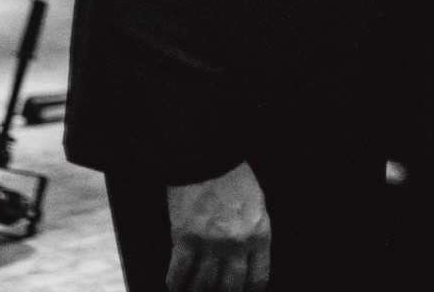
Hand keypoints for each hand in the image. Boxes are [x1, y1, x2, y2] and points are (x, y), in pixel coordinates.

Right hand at [166, 161, 270, 290]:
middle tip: (216, 290)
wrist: (207, 154)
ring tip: (193, 289)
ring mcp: (210, 242)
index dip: (248, 289)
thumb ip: (253, 233)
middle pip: (231, 286)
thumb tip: (245, 258)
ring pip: (204, 284)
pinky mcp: (185, 237)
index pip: (258, 278)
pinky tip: (175, 285)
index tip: (240, 288)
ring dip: (198, 290)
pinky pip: (179, 271)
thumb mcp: (256, 205)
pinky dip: (176, 283)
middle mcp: (237, 244)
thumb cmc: (233, 176)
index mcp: (259, 234)